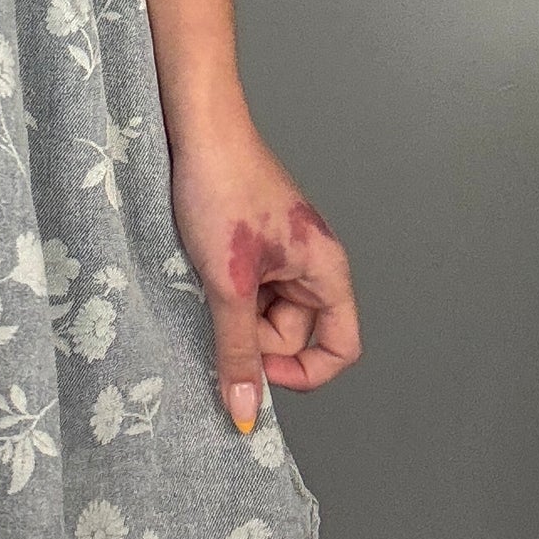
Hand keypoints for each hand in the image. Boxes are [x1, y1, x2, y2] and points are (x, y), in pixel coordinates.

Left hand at [169, 107, 359, 433]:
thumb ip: (237, 349)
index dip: (304, 372)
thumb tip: (246, 412)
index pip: (340, 347)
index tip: (259, 371)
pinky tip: (199, 272)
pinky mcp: (253, 238)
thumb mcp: (229, 282)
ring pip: (264, 309)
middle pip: (295, 331)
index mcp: (326, 269)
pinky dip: (224, 289)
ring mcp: (281, 248)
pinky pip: (247, 284)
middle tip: (216, 316)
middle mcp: (311, 260)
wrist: (197, 127)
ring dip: (234, 312)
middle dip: (255, 336)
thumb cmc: (223, 189)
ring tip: (204, 284)